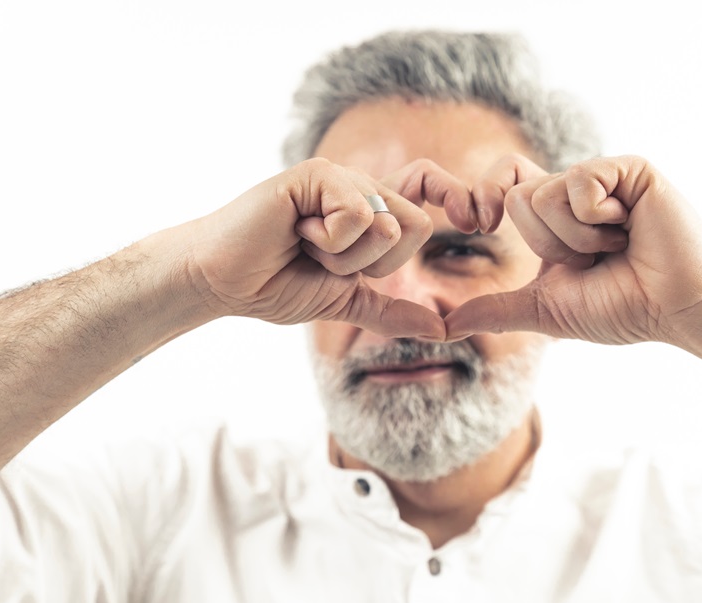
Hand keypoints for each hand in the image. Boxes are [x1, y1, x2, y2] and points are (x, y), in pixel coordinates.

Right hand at [182, 158, 472, 340]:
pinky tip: (296, 233)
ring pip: (387, 224)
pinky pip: (358, 213)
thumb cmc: (275, 285)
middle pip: (416, 224)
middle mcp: (358, 188)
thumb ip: (391, 312)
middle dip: (375, 264)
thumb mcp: (344, 302)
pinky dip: (331, 240)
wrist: (224, 283)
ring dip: (346, 256)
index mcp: (369, 211)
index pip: (428, 188)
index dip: (456, 196)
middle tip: (327, 260)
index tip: (477, 222)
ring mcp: (337, 177)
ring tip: (304, 246)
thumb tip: (442, 330)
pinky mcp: (314, 175)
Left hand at [445, 155, 701, 344]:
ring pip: (546, 194)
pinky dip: (598, 219)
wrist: (675, 308)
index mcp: (553, 214)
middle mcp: (575, 188)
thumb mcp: (546, 310)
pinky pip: (581, 182)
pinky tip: (631, 228)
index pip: (501, 182)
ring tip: (617, 245)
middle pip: (518, 196)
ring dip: (578, 239)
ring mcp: (603, 176)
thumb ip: (497, 311)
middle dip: (549, 245)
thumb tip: (446, 327)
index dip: (482, 197)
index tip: (477, 225)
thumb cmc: (621, 307)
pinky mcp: (630, 169)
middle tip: (593, 257)